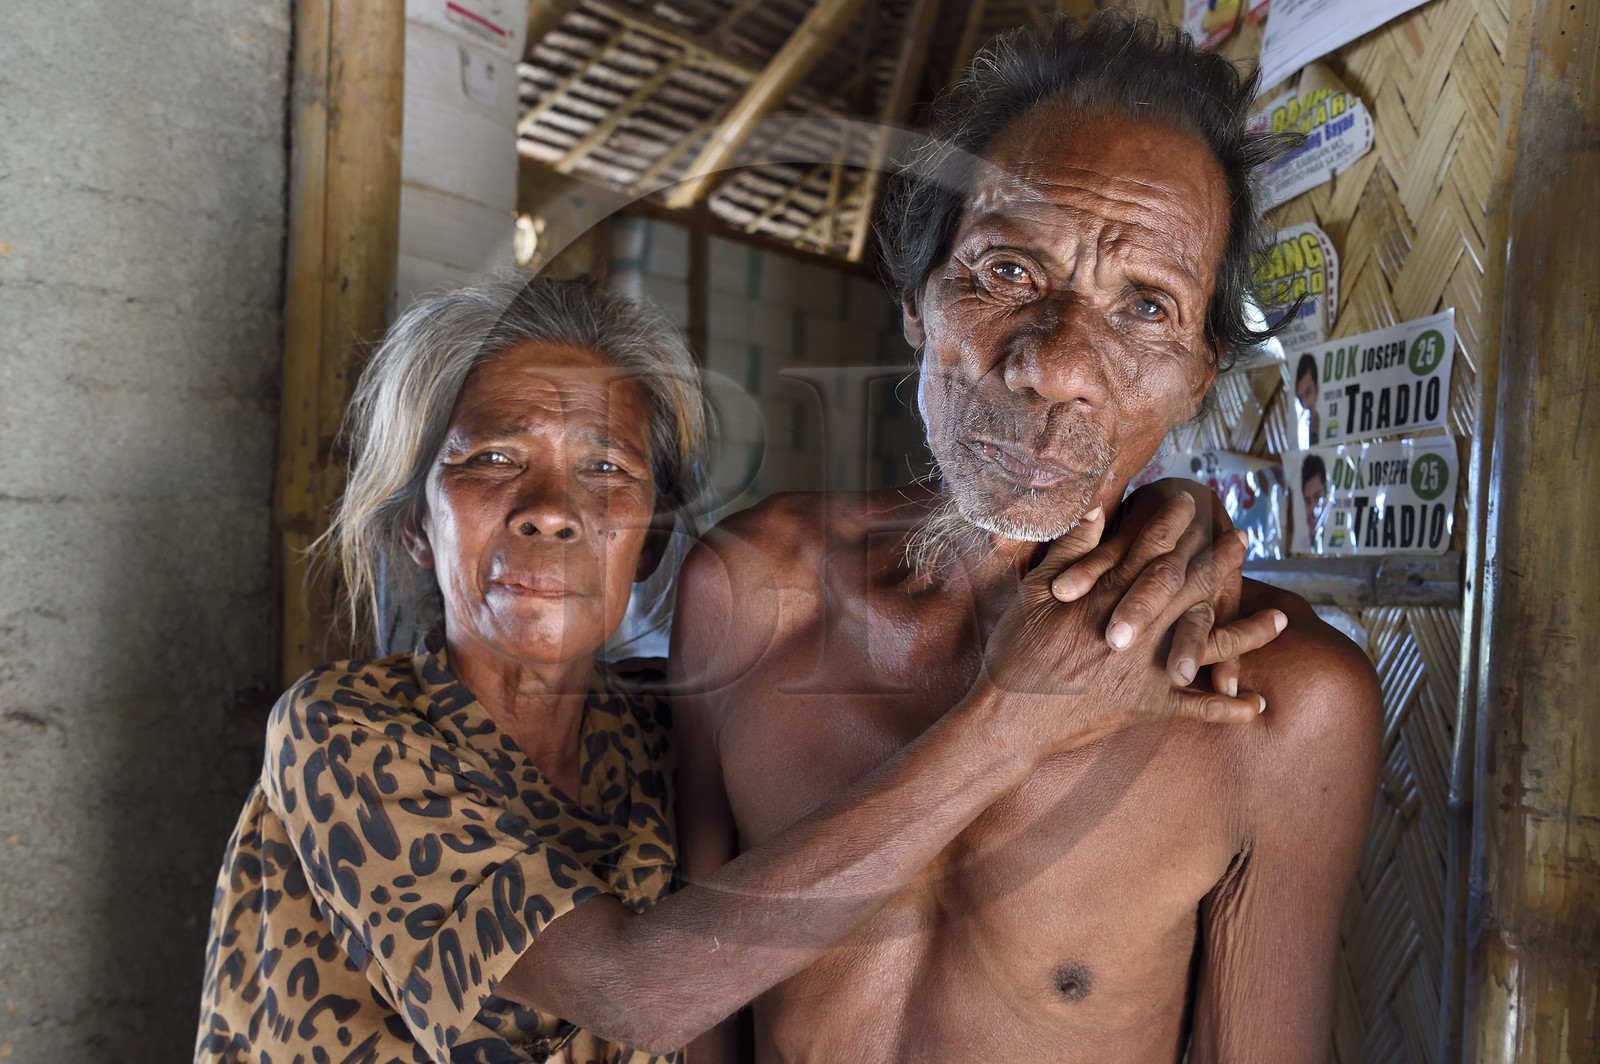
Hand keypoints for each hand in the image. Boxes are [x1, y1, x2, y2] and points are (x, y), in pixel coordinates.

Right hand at [977, 498, 1281, 754]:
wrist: (1010, 717)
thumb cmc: (1013, 653)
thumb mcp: (1032, 592)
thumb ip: (1070, 551)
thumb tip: (1095, 509)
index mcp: (1107, 596)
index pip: (1150, 549)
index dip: (1173, 524)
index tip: (1192, 504)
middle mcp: (1139, 627)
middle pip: (1190, 586)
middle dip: (1220, 562)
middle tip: (1243, 539)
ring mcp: (1148, 668)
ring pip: (1210, 643)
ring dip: (1248, 632)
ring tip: (1282, 618)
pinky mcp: (1148, 705)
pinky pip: (1198, 708)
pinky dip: (1228, 708)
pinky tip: (1255, 706)